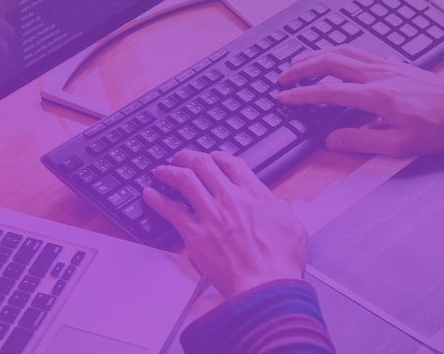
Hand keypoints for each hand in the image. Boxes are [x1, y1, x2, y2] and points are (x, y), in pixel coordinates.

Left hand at [142, 150, 307, 298]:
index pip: (232, 164)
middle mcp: (230, 198)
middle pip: (203, 165)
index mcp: (255, 194)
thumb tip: (278, 206)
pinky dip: (158, 200)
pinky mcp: (195, 234)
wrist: (265, 285)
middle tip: (181, 158)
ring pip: (184, 180)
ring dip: (170, 172)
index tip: (213, 158)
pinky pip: (171, 210)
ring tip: (162, 171)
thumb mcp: (293, 227)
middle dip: (189, 157)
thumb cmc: (280, 262)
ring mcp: (211, 214)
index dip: (219, 157)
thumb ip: (283, 211)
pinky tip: (149, 195)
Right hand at [277, 45, 443, 155]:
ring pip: (343, 51)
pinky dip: (336, 51)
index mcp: (376, 96)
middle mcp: (378, 75)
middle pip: (330, 62)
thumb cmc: (437, 128)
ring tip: (298, 62)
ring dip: (316, 54)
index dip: (302, 95)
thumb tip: (332, 140)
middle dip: (301, 67)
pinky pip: (357, 51)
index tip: (285, 98)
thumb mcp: (400, 145)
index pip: (329, 92)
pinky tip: (332, 57)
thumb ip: (362, 141)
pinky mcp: (393, 64)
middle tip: (282, 77)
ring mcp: (385, 66)